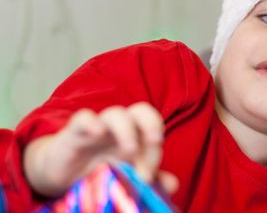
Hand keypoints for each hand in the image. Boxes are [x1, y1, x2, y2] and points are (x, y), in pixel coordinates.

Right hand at [23, 102, 177, 197]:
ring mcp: (98, 128)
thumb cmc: (100, 171)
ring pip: (116, 113)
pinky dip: (90, 121)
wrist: (63, 177)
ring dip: (126, 129)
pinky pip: (82, 118)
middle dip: (152, 123)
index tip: (147, 177)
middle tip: (156, 141)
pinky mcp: (74, 133)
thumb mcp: (126, 178)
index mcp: (136, 136)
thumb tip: (174, 184)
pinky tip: (96, 132)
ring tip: (130, 149)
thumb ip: (151, 180)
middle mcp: (120, 128)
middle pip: (141, 111)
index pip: (153, 131)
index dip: (155, 150)